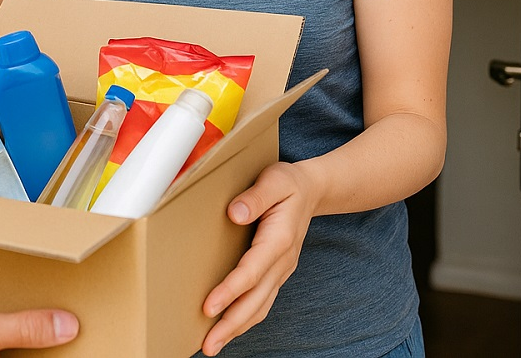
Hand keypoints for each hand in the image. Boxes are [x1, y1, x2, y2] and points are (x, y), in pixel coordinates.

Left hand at [200, 162, 321, 355]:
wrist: (313, 190)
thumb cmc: (288, 183)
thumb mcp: (274, 180)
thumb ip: (255, 197)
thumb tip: (234, 213)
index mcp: (279, 240)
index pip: (251, 272)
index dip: (230, 291)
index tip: (208, 307)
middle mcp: (282, 261)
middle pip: (255, 301)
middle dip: (231, 324)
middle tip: (208, 346)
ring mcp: (281, 270)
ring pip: (260, 307)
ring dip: (237, 328)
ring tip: (213, 345)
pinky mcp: (276, 274)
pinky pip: (261, 302)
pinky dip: (245, 319)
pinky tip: (228, 327)